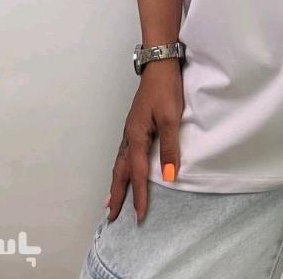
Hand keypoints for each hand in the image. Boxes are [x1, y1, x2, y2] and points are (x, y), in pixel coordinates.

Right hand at [106, 59, 182, 224]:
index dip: (139, 196)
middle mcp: (130, 136)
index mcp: (137, 136)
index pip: (137, 173)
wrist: (160, 65)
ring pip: (120, 162)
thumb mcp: (171, 118)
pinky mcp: (135, 124)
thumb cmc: (165, 89)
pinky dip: (121, 168)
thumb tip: (169, 177)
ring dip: (116, 183)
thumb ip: (170, 148)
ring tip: (111, 200)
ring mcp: (130, 129)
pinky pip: (124, 153)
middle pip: (120, 171)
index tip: (139, 217)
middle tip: (111, 216)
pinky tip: (124, 169)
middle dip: (117, 194)